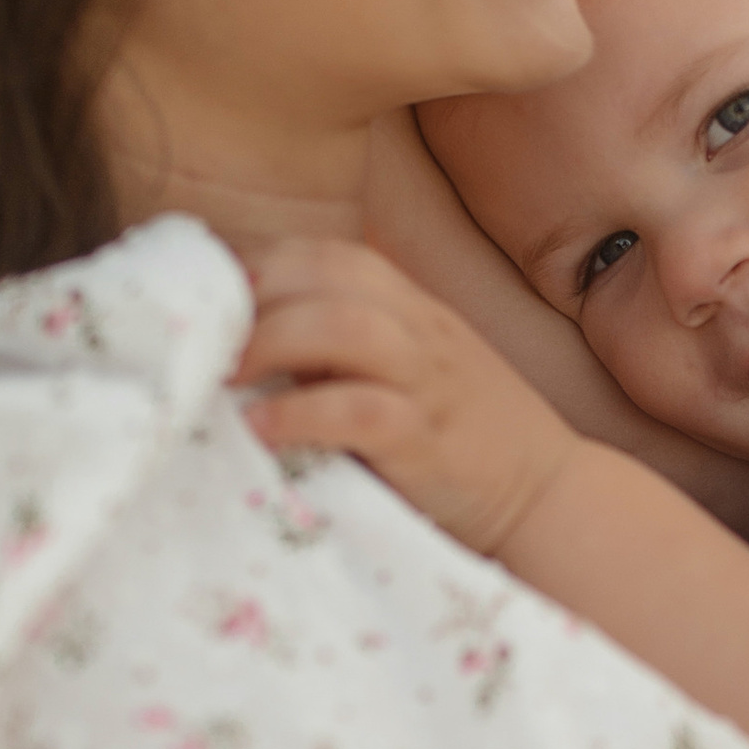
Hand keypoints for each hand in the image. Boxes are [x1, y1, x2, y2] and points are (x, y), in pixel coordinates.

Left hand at [236, 235, 583, 559]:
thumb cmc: (462, 437)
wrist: (549, 496)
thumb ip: (346, 347)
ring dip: (269, 342)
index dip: (259, 264)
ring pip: (342, 326)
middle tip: (199, 342)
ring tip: (220, 378)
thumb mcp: (411, 370)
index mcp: (412, 307)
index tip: (207, 303)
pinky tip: (261, 430)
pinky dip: (301, 415)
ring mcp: (428, 383)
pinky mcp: (428, 442)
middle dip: (251, 298)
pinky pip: (359, 411)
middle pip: (326, 274)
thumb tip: (246, 343)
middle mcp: (420, 330)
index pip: (326, 252)